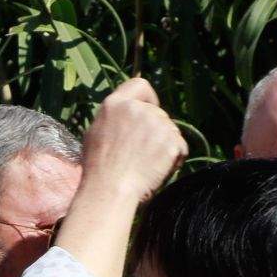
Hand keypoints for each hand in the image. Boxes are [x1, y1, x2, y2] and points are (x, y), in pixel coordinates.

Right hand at [55, 78, 187, 276]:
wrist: (110, 191)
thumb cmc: (98, 169)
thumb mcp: (95, 133)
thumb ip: (113, 117)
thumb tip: (126, 112)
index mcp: (115, 105)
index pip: (140, 85)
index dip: (148, 98)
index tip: (148, 111)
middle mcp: (138, 109)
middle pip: (157, 113)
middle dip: (155, 129)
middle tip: (141, 153)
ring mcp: (157, 124)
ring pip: (170, 130)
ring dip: (164, 145)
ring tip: (147, 164)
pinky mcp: (172, 141)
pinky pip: (180, 147)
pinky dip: (174, 158)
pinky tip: (157, 170)